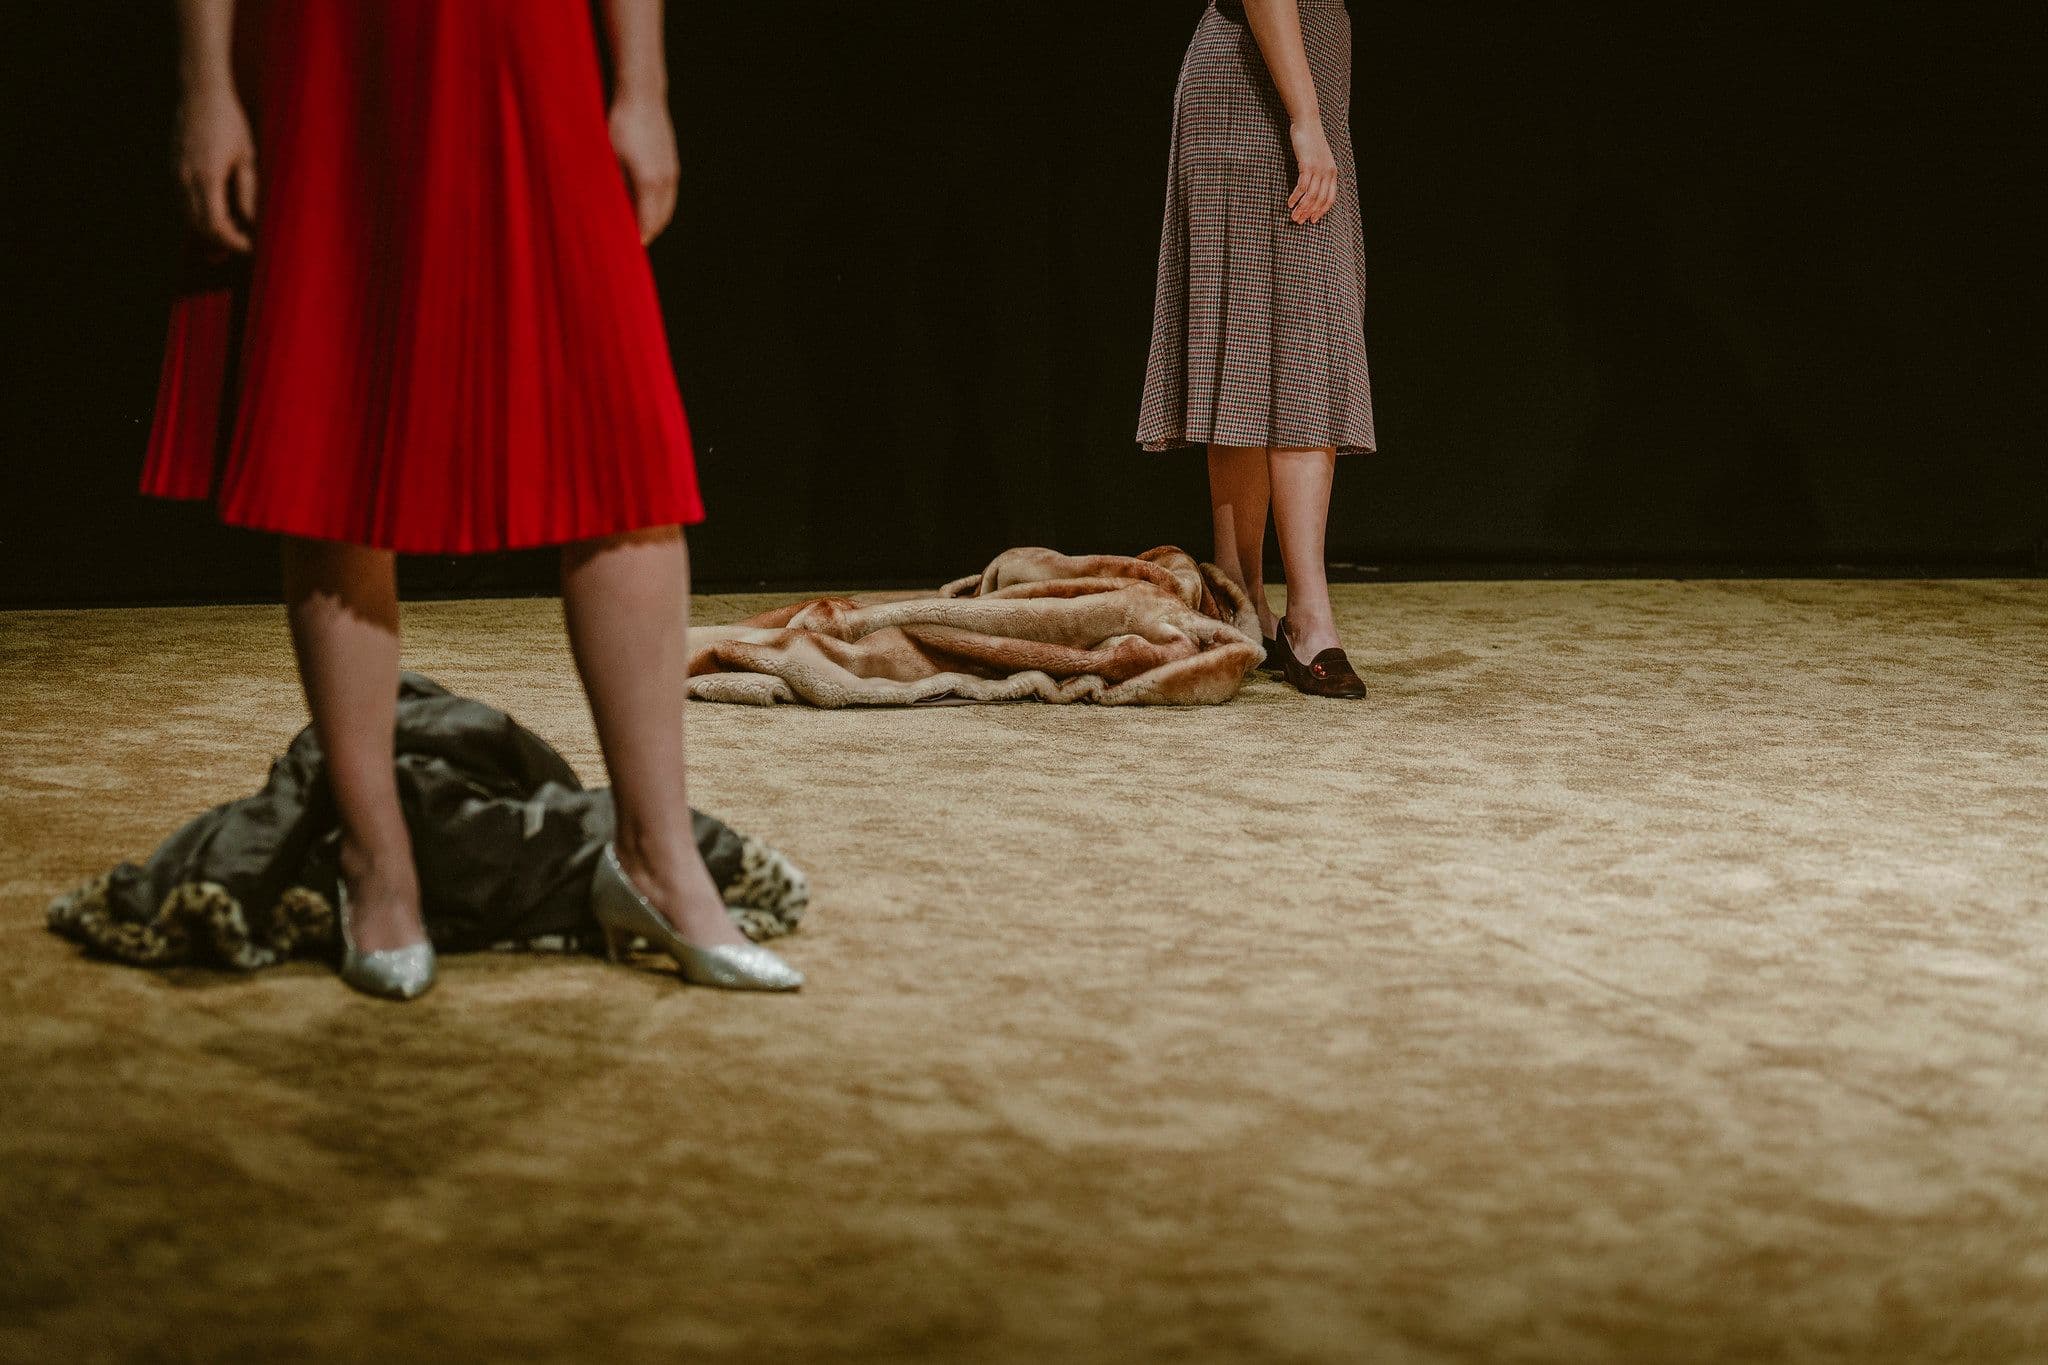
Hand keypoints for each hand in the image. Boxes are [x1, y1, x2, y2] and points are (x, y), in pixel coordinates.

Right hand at [174, 90, 257, 252]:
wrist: (200, 92)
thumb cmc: (230, 122)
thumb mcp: (248, 158)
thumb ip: (248, 193)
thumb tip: (253, 223)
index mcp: (207, 177)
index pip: (215, 225)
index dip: (233, 242)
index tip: (251, 248)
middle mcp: (185, 178)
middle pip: (199, 226)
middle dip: (222, 241)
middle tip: (246, 243)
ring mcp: (175, 173)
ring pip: (188, 216)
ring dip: (210, 229)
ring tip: (237, 230)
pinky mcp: (173, 168)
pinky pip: (184, 201)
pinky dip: (200, 213)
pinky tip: (221, 212)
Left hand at [609, 97, 679, 244]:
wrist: (643, 95)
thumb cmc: (620, 123)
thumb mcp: (608, 156)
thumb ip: (612, 185)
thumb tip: (608, 207)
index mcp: (649, 182)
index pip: (647, 222)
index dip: (638, 238)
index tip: (628, 249)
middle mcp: (665, 180)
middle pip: (660, 219)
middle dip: (647, 233)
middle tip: (631, 243)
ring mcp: (672, 172)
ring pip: (666, 208)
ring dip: (654, 220)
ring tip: (638, 227)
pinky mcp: (672, 163)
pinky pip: (668, 195)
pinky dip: (658, 206)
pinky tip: (645, 205)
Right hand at [1287, 117, 1337, 224]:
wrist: (1307, 123)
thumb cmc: (1310, 141)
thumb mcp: (1319, 158)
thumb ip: (1318, 172)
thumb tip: (1311, 187)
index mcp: (1332, 172)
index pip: (1330, 198)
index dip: (1321, 211)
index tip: (1313, 220)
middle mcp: (1328, 172)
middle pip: (1320, 199)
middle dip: (1309, 212)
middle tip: (1299, 221)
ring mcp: (1318, 169)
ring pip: (1311, 195)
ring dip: (1301, 208)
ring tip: (1293, 216)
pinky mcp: (1307, 165)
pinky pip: (1302, 186)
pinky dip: (1296, 196)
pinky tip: (1290, 202)